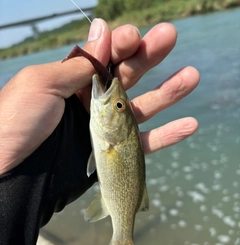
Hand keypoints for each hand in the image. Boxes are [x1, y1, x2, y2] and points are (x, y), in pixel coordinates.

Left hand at [0, 19, 198, 173]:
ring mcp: (106, 130)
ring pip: (144, 108)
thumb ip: (77, 65)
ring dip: (169, 92)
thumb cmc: (18, 126)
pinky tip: (191, 124)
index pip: (104, 57)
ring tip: (192, 76)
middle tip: (170, 35)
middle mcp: (92, 104)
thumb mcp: (41, 86)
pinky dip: (168, 135)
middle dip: (149, 55)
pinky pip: (147, 143)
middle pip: (128, 76)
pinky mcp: (116, 155)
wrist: (13, 178)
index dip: (121, 44)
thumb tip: (103, 31)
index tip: (135, 36)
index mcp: (72, 83)